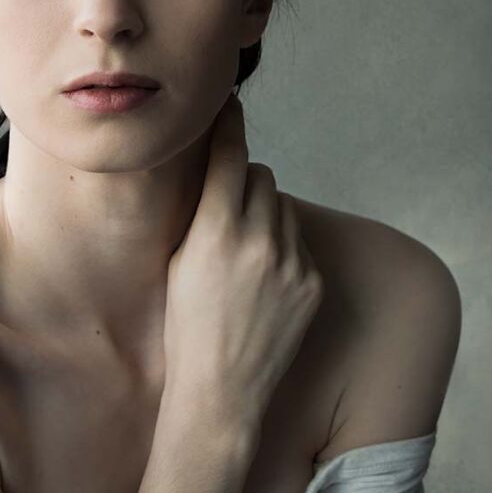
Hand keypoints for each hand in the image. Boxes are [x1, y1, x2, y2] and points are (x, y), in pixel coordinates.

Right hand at [162, 93, 323, 435]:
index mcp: (216, 230)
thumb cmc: (185, 325)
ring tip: (243, 257)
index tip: (230, 103)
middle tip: (226, 209)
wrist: (220, 389)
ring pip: (281, 206)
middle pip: (261, 174)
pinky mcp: (313, 281)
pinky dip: (282, 248)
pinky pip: (297, 241)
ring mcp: (292, 261)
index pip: (231, 154)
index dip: (229, 124)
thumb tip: (217, 169)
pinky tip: (262, 282)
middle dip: (244, 181)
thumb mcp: (178, 260)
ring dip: (265, 215)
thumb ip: (201, 212)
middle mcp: (259, 239)